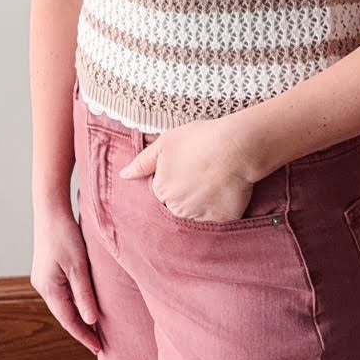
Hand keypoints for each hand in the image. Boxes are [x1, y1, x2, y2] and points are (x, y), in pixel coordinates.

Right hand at [30, 201, 101, 352]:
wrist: (50, 210)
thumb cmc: (65, 234)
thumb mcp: (79, 266)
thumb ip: (85, 294)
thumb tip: (91, 320)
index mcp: (49, 288)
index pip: (68, 320)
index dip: (84, 336)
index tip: (99, 349)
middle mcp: (43, 286)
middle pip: (64, 315)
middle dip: (82, 330)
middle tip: (100, 344)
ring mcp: (44, 278)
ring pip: (63, 305)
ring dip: (78, 316)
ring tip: (96, 329)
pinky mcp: (48, 270)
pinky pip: (63, 294)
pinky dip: (74, 303)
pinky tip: (85, 305)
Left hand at [119, 118, 257, 222]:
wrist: (235, 147)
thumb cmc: (199, 140)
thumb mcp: (165, 143)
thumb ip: (142, 162)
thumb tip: (124, 175)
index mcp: (162, 190)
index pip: (162, 191)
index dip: (175, 177)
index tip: (188, 165)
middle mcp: (178, 208)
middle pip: (178, 205)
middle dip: (187, 192)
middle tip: (202, 172)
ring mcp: (201, 216)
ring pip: (197, 212)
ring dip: (203, 201)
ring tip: (215, 179)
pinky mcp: (223, 219)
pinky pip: (220, 217)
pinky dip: (223, 206)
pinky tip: (227, 189)